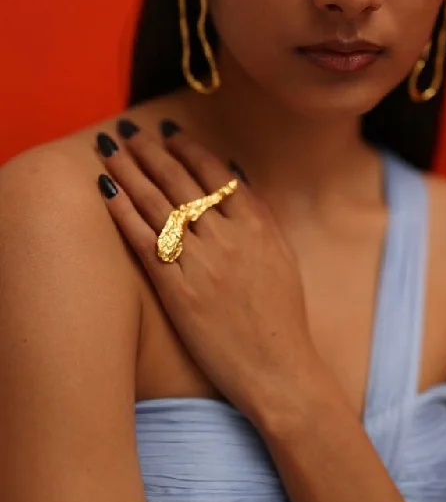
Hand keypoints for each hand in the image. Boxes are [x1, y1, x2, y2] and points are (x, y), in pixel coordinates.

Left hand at [96, 120, 316, 424]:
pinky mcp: (176, 291)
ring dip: (131, 174)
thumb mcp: (281, 253)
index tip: (168, 133)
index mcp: (255, 223)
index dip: (187, 148)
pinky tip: (108, 194)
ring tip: (111, 152)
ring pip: (158, 205)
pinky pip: (145, 243)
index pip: (214, 172)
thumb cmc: (282, 312)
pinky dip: (124, 215)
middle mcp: (226, 235)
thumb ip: (259, 212)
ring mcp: (200, 262)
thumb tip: (235, 175)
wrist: (277, 367)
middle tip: (128, 133)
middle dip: (150, 152)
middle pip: (180, 181)